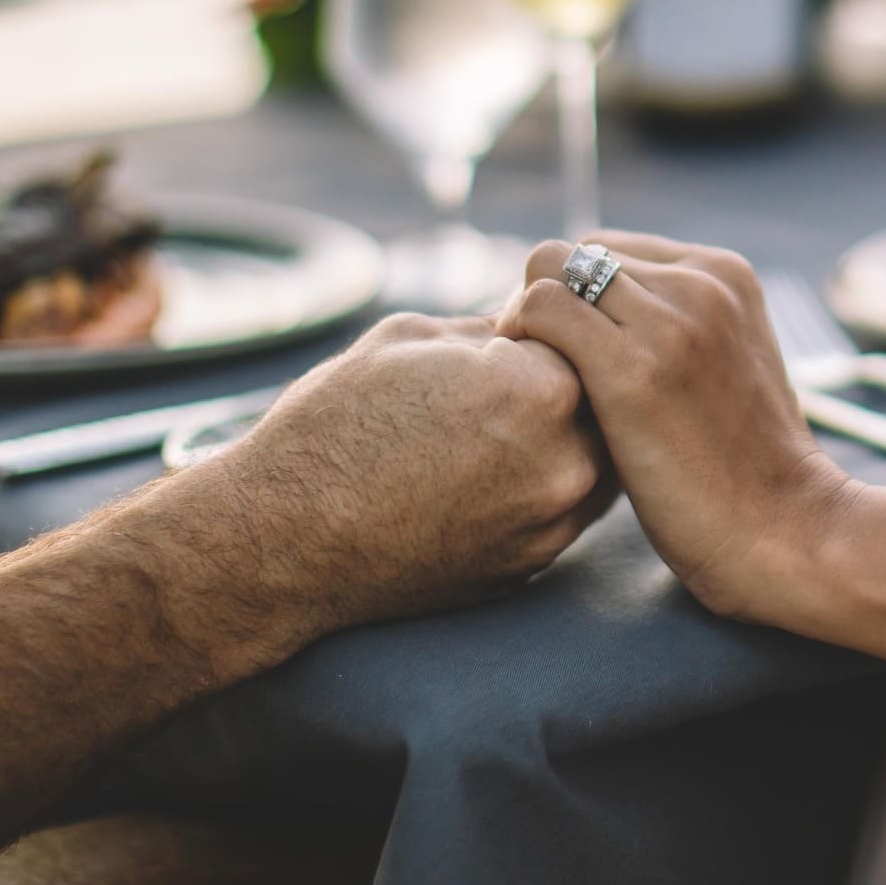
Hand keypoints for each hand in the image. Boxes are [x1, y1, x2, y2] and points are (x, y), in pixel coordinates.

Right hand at [158, 312, 613, 644]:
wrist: (286, 540)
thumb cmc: (336, 426)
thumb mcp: (410, 339)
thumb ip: (489, 328)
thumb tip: (532, 321)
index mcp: (539, 387)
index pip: (576, 337)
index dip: (539, 333)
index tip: (505, 338)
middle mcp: (566, 458)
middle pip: (599, 400)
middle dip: (563, 385)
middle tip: (504, 387)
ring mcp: (555, 519)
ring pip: (595, 457)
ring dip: (565, 437)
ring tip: (497, 431)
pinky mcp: (537, 562)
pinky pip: (566, 507)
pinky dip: (543, 485)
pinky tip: (489, 476)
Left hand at [496, 234, 860, 623]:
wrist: (788, 531)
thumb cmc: (747, 470)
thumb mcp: (728, 367)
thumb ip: (679, 328)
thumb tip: (600, 317)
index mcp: (725, 274)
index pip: (610, 249)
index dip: (576, 299)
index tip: (571, 355)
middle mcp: (699, 282)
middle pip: (573, 254)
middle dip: (546, 306)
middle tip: (543, 372)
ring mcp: (670, 322)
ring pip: (548, 269)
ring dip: (525, 322)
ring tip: (535, 382)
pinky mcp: (634, 368)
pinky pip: (541, 308)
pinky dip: (519, 340)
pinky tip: (530, 392)